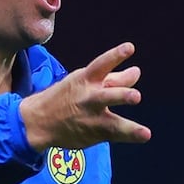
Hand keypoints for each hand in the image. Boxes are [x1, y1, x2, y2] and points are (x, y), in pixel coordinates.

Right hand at [20, 42, 151, 151]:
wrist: (38, 121)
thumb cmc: (67, 97)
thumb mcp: (84, 82)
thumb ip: (113, 79)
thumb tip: (137, 72)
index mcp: (85, 79)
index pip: (101, 65)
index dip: (115, 56)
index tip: (130, 48)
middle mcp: (89, 98)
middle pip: (108, 95)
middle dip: (121, 96)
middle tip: (136, 97)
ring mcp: (92, 118)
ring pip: (112, 122)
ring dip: (128, 127)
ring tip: (143, 131)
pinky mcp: (95, 133)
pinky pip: (115, 134)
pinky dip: (130, 135)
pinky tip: (145, 136)